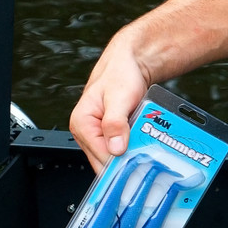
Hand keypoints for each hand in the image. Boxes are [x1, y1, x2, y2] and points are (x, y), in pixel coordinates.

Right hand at [70, 30, 152, 172]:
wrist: (129, 64)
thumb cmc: (121, 74)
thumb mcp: (119, 97)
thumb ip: (115, 123)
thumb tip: (116, 148)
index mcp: (81, 123)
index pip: (100, 157)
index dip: (120, 162)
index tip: (139, 162)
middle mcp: (85, 132)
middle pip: (105, 162)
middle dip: (125, 160)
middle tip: (146, 156)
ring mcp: (97, 135)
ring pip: (114, 159)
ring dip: (129, 156)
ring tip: (144, 148)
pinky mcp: (108, 136)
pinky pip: (119, 151)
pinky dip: (131, 150)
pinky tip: (141, 145)